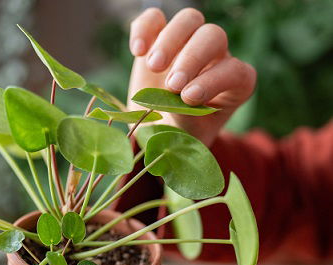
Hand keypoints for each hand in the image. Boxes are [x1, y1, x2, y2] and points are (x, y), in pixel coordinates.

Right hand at [128, 8, 256, 146]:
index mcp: (234, 83)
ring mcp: (187, 44)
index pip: (234, 71)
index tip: (187, 98)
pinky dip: (145, 29)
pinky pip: (155, 18)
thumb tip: (177, 98)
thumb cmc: (179, 137)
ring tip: (153, 66)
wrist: (156, 132)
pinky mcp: (158, 39)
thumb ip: (188, 118)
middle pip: (213, 36)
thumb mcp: (187, 137)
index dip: (213, 81)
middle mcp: (216, 57)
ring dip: (171, 39)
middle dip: (192, 58)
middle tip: (171, 85)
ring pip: (189, 20)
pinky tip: (138, 52)